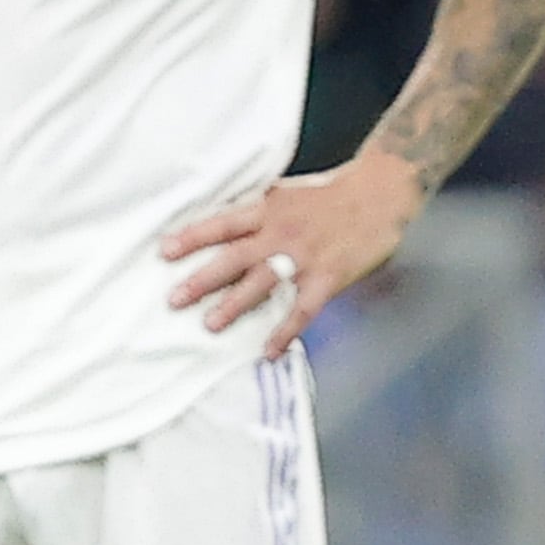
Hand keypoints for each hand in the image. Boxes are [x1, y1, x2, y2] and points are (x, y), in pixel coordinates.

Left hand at [159, 157, 419, 358]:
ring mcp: (304, 257)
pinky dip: (286, 331)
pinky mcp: (328, 278)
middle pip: (234, 258)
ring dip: (235, 305)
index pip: (223, 223)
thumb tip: (220, 224)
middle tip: (173, 299)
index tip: (164, 252)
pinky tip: (269, 350)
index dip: (193, 237)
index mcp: (268, 209)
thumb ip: (257, 210)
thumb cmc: (330, 195)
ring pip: (263, 284)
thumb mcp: (287, 193)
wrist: (380, 193)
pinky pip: (303, 309)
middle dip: (202, 279)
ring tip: (210, 325)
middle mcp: (281, 232)